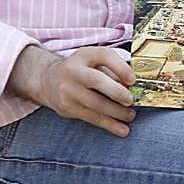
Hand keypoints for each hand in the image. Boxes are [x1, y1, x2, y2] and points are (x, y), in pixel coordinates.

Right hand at [9, 45, 136, 137]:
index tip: (133, 80)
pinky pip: (91, 118)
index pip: (104, 55)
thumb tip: (135, 85)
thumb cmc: (81, 69)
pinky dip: (109, 125)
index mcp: (84, 55)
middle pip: (96, 81)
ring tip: (130, 116)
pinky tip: (122, 129)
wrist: (48, 80)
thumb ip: (112, 68)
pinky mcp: (67, 108)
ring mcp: (67, 90)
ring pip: (95, 104)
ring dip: (116, 113)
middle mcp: (73, 71)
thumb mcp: (93, 60)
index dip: (120, 67)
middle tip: (131, 100)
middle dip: (117, 92)